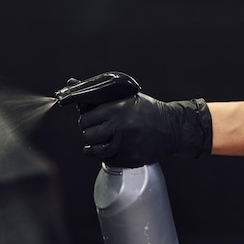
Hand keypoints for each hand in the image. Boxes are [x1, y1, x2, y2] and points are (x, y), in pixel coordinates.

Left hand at [78, 93, 212, 167]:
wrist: (172, 128)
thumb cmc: (146, 111)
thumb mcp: (124, 97)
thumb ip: (97, 94)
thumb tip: (71, 83)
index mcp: (118, 109)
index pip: (86, 119)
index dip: (87, 120)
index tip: (91, 120)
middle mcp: (120, 127)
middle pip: (87, 135)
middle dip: (89, 133)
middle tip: (97, 131)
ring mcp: (125, 145)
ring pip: (94, 151)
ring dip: (94, 147)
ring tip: (102, 141)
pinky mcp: (130, 159)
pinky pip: (107, 161)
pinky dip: (107, 156)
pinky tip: (113, 148)